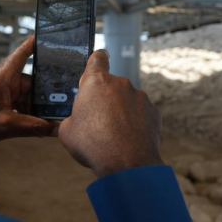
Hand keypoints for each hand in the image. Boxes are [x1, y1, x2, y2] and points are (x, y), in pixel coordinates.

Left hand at [0, 38, 56, 148]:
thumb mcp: (6, 126)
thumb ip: (33, 127)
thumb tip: (55, 128)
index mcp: (2, 77)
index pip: (22, 53)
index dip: (36, 44)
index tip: (50, 37)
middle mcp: (3, 80)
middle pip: (31, 81)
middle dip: (43, 93)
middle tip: (60, 104)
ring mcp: (1, 91)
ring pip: (26, 95)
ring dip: (34, 106)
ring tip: (47, 118)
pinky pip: (19, 102)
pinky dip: (26, 111)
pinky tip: (34, 123)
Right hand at [58, 50, 162, 177]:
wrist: (127, 164)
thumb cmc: (93, 145)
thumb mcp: (67, 132)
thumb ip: (69, 119)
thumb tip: (69, 122)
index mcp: (96, 82)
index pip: (97, 57)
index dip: (95, 61)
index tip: (95, 66)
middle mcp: (120, 84)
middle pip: (110, 84)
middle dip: (104, 97)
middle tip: (97, 118)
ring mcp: (140, 97)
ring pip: (127, 99)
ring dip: (120, 110)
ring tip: (113, 133)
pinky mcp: (154, 112)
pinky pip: (141, 112)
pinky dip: (135, 121)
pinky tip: (128, 138)